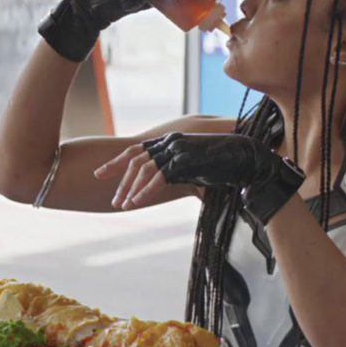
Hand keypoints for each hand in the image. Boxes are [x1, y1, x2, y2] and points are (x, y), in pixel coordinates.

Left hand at [95, 132, 304, 219]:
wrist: (245, 158)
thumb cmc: (222, 165)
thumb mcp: (193, 167)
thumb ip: (176, 171)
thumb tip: (162, 183)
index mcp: (170, 141)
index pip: (137, 150)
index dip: (116, 162)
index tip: (100, 174)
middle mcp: (171, 142)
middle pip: (135, 159)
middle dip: (120, 180)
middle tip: (113, 200)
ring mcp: (177, 150)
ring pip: (144, 169)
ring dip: (131, 189)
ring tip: (123, 205)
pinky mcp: (185, 162)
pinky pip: (159, 177)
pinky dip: (145, 190)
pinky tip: (137, 202)